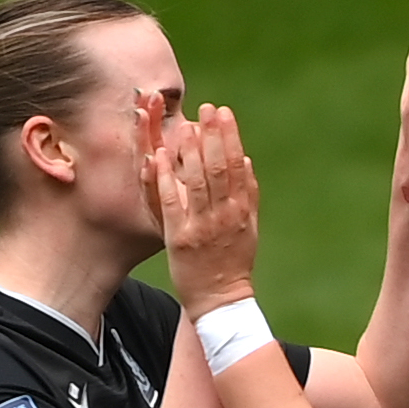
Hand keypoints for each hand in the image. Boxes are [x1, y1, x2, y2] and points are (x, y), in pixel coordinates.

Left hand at [150, 105, 262, 311]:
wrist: (221, 299)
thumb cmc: (233, 262)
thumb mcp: (249, 228)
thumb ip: (247, 195)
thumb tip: (246, 160)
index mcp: (240, 210)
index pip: (236, 166)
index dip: (230, 137)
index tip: (223, 112)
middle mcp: (224, 215)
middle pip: (218, 168)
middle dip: (213, 136)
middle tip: (207, 107)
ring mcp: (202, 225)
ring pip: (197, 182)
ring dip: (191, 151)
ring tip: (187, 125)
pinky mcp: (180, 237)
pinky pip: (172, 203)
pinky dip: (165, 179)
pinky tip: (159, 157)